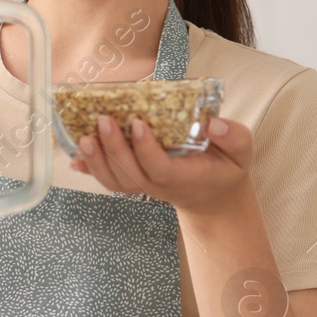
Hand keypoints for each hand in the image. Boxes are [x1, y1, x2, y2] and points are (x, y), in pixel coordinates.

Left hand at [71, 114, 254, 217]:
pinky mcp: (135, 182)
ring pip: (115, 181)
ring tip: (84, 135)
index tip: (138, 124)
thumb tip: (213, 124)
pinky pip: (109, 180)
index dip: (146, 150)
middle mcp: (159, 185)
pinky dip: (90, 169)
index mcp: (184, 177)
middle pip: (130, 174)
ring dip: (97, 160)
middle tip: (103, 120)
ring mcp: (145, 186)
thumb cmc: (226, 169)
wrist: (214, 197)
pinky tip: (74, 157)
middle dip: (114, 149)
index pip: (160, 169)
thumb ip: (233, 137)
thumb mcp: (241, 153)